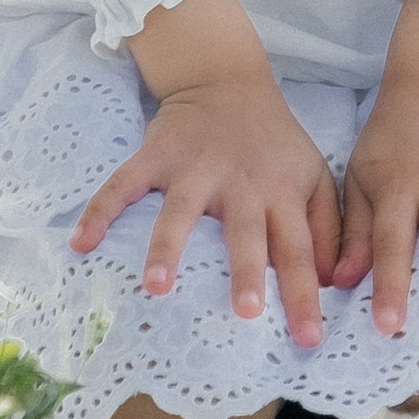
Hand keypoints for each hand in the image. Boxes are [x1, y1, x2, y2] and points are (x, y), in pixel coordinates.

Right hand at [71, 0, 340, 346]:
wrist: (228, 78)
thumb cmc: (275, 144)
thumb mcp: (314, 176)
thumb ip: (328, 229)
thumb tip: (336, 286)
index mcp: (282, 191)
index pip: (300, 248)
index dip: (305, 294)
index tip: (310, 339)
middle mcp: (242, 182)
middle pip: (246, 231)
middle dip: (247, 271)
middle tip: (247, 313)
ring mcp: (196, 167)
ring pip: (181, 210)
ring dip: (168, 247)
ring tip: (156, 288)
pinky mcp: (157, 155)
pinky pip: (125, 184)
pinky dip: (101, 210)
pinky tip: (82, 242)